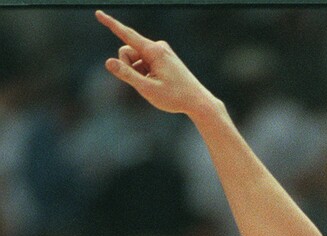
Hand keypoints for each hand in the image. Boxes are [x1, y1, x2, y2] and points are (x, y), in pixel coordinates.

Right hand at [95, 11, 211, 114]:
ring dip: (137, 73)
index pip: (127, 35)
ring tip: (154, 86)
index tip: (98, 13)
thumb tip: (108, 62)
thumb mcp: (148, 89)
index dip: (111, 24)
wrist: (197, 101)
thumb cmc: (174, 97)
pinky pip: (144, 63)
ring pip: (136, 59)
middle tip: (142, 84)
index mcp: (154, 51)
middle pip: (128, 52)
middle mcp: (157, 46)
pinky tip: (159, 84)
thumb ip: (127, 75)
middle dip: (127, 67)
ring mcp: (161, 51)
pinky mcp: (163, 57)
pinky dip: (145, 74)